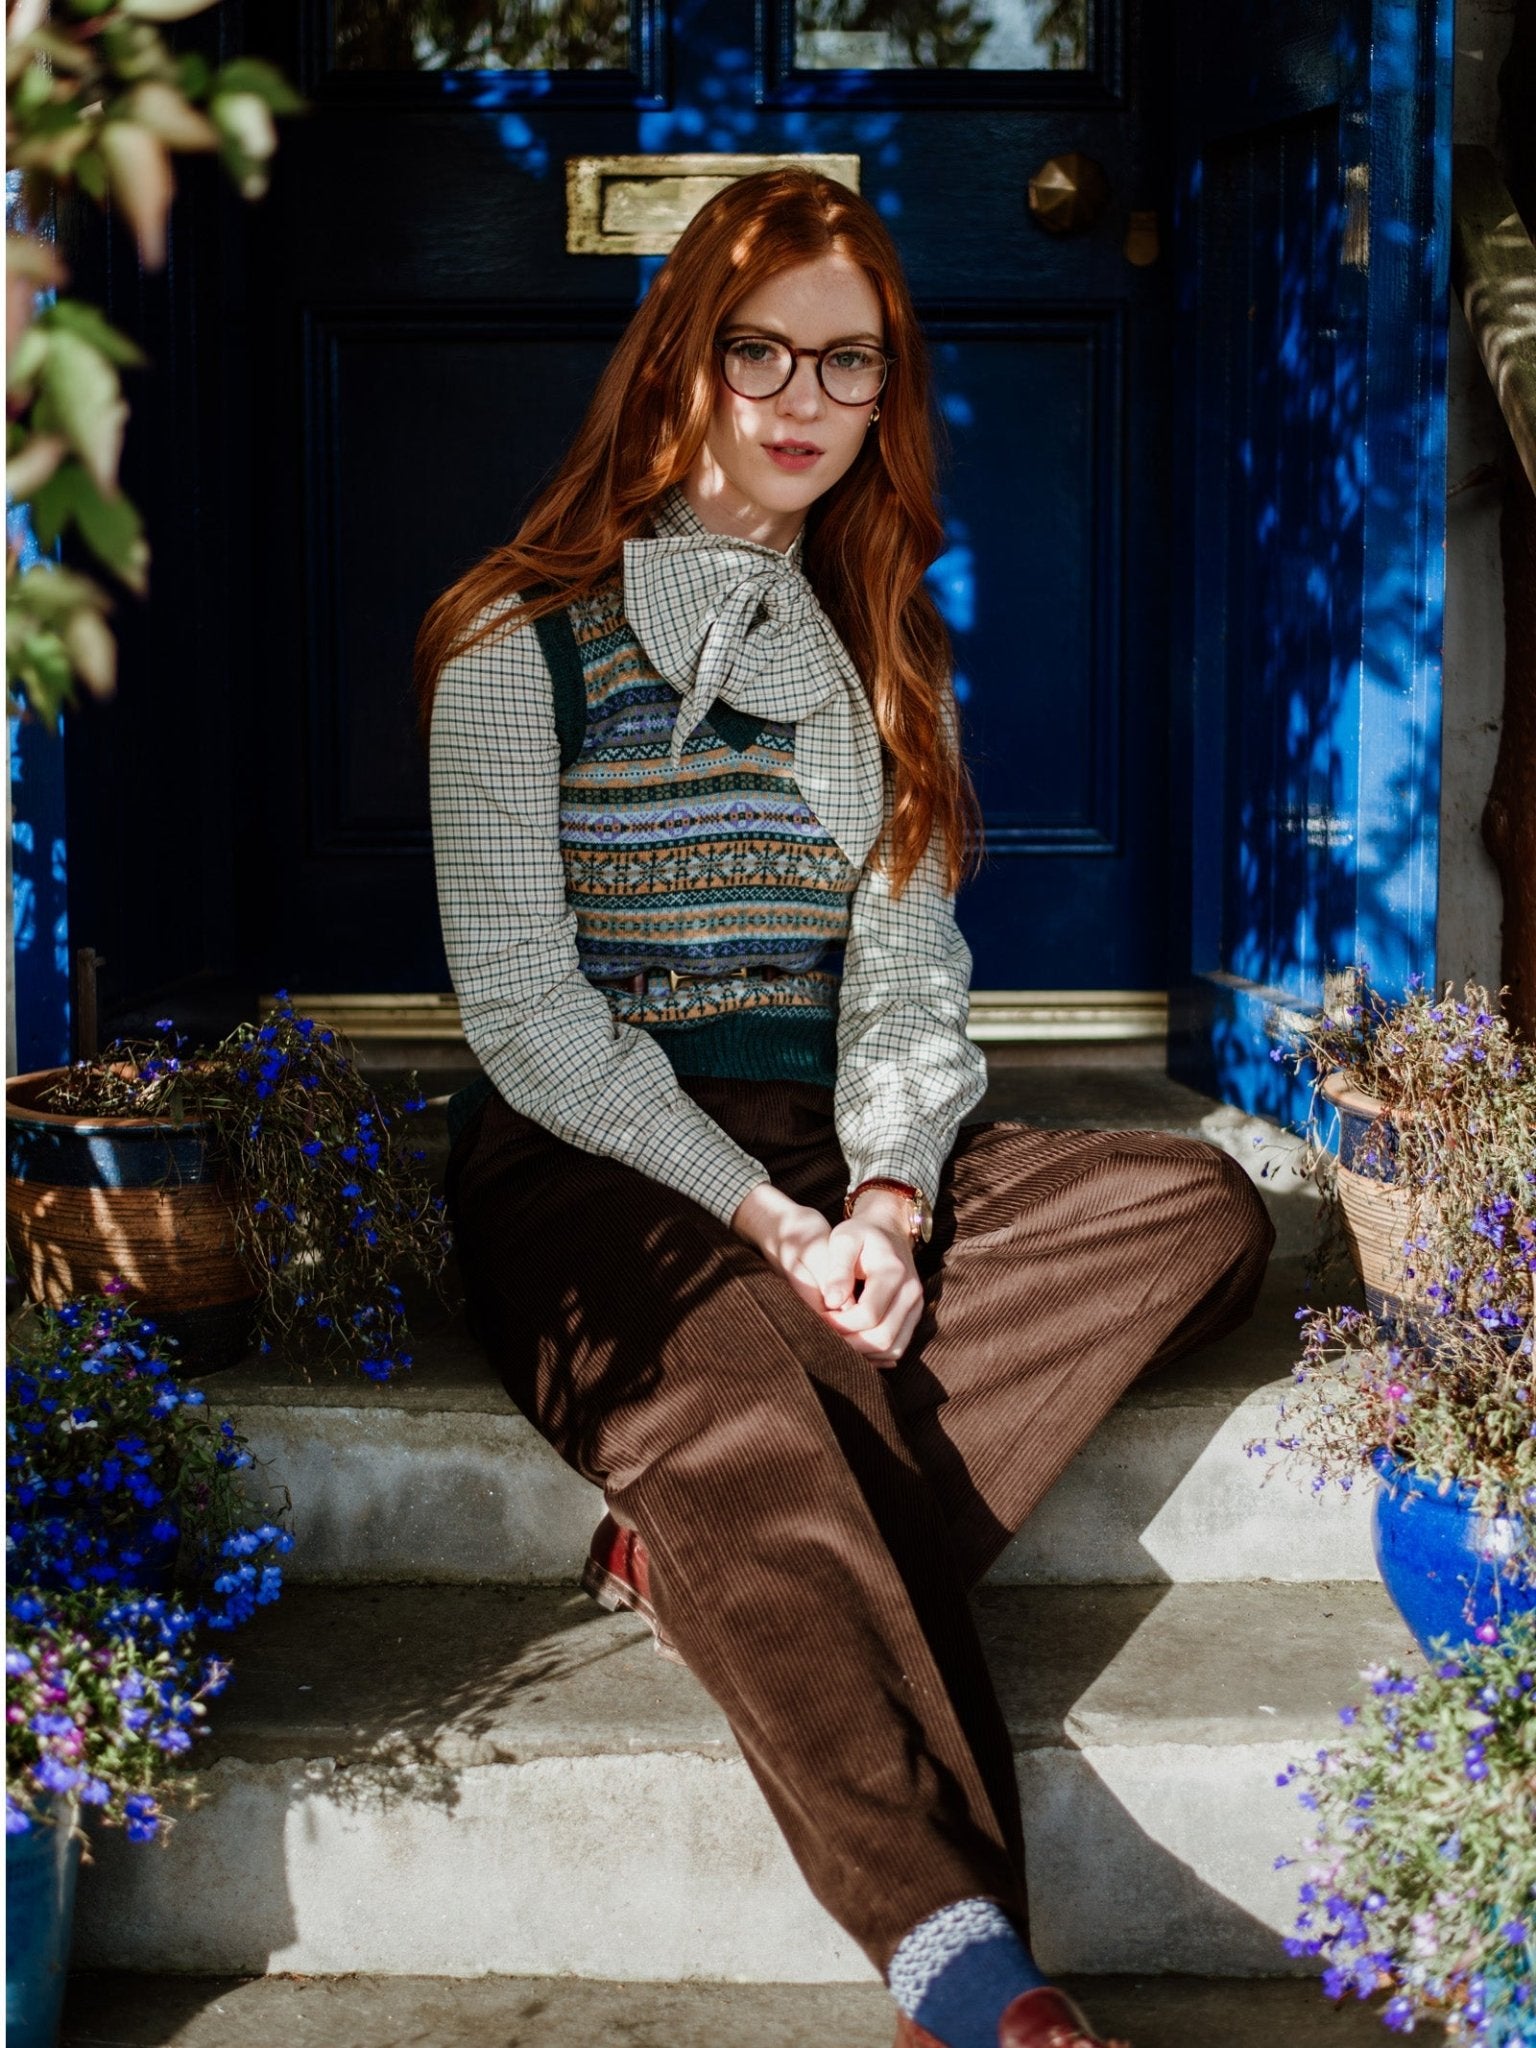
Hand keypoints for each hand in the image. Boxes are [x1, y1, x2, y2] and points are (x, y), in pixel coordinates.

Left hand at [730, 1183, 924, 1367]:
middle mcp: (911, 1291)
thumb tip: (832, 1302)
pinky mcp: (915, 1315)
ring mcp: (916, 1305)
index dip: (841, 1325)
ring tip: (836, 1344)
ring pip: (893, 1348)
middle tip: (825, 1339)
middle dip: (851, 1344)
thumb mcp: (843, 1240)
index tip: (819, 1320)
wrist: (888, 1230)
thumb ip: (838, 1269)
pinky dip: (876, 1354)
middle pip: (883, 1337)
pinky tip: (853, 1347)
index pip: (868, 1314)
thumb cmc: (859, 1234)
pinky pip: (898, 1347)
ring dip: (863, 1354)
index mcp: (893, 1271)